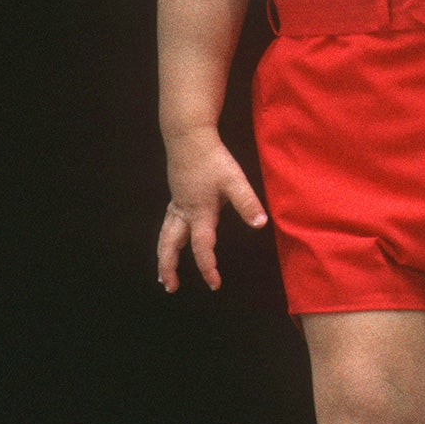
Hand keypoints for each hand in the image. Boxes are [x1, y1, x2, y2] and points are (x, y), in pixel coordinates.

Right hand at [157, 128, 266, 291]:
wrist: (188, 137)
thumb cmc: (212, 158)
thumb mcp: (234, 180)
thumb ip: (247, 203)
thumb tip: (260, 224)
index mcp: (199, 212)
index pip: (202, 247)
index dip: (208, 267)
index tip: (214, 283)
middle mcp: (184, 211)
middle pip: (170, 246)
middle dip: (169, 268)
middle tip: (170, 287)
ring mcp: (177, 203)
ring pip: (165, 236)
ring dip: (164, 256)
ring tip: (164, 274)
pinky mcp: (176, 195)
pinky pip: (167, 224)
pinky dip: (166, 239)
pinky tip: (170, 241)